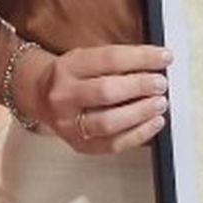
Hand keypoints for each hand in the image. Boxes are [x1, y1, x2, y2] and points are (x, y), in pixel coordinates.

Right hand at [29, 44, 171, 153]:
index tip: (164, 57)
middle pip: (106, 92)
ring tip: (159, 104)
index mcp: (68, 67)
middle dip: (140, 87)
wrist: (38, 96)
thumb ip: (116, 62)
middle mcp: (65, 96)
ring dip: (140, 113)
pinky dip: (138, 134)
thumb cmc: (70, 76)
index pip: (109, 59)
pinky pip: (112, 144)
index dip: (141, 58)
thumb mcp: (85, 58)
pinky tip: (153, 123)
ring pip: (108, 122)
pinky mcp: (79, 144)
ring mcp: (69, 124)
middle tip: (160, 84)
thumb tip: (156, 64)